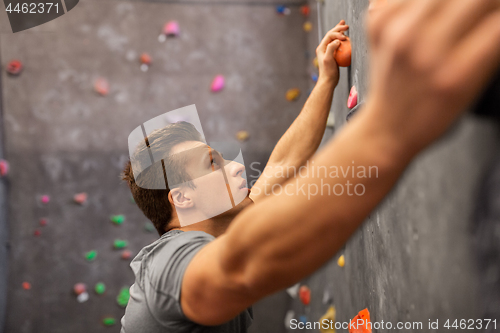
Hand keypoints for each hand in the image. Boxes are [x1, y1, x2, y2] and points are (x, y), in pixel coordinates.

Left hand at [316, 20, 348, 84]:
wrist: (328, 81)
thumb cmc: (328, 71)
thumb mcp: (328, 59)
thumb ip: (331, 48)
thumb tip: (338, 40)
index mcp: (321, 47)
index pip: (329, 35)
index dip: (337, 33)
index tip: (345, 37)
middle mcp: (324, 48)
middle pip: (331, 35)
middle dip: (339, 29)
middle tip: (346, 25)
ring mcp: (329, 51)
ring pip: (335, 39)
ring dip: (340, 32)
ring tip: (345, 27)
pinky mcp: (334, 55)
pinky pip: (339, 45)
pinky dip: (343, 41)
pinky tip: (348, 39)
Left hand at [365, 0, 499, 153]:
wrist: (388, 125)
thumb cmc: (431, 112)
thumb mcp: (474, 84)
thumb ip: (491, 42)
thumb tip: (494, 14)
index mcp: (455, 75)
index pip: (498, 21)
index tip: (495, 19)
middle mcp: (424, 50)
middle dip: (485, 5)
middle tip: (482, 15)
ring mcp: (398, 34)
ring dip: (457, 3)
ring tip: (456, 17)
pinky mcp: (379, 22)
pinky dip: (426, 2)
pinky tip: (430, 15)